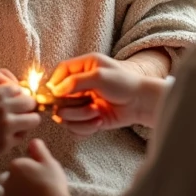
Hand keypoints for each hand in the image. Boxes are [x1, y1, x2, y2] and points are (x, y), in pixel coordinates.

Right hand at [0, 84, 39, 158]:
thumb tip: (18, 89)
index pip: (19, 89)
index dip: (19, 94)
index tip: (17, 99)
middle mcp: (2, 109)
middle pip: (30, 102)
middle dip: (28, 105)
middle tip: (23, 110)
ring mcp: (5, 127)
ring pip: (33, 120)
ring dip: (28, 119)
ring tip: (20, 122)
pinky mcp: (5, 144)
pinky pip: (22, 136)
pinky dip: (18, 134)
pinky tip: (9, 133)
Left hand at [3, 139, 78, 195]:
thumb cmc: (51, 183)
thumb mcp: (49, 162)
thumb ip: (39, 149)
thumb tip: (32, 141)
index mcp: (15, 166)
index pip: (19, 164)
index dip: (30, 169)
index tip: (40, 175)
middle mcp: (7, 180)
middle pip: (12, 178)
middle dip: (20, 181)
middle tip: (37, 187)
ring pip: (11, 193)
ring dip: (19, 194)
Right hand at [49, 53, 168, 131]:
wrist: (140, 103)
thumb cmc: (124, 83)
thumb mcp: (99, 76)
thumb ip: (75, 82)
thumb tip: (55, 90)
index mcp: (83, 67)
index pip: (60, 71)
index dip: (55, 83)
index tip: (55, 94)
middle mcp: (80, 85)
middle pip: (58, 97)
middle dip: (70, 105)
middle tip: (86, 105)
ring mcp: (82, 103)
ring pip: (65, 115)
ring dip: (80, 117)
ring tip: (95, 113)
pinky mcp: (87, 119)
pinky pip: (74, 129)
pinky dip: (84, 128)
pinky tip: (98, 122)